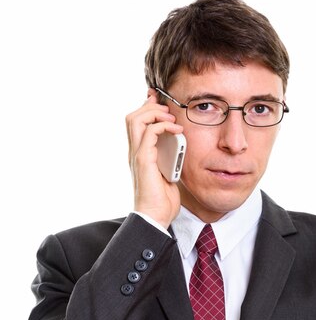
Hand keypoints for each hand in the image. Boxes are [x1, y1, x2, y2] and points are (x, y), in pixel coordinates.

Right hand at [126, 90, 183, 227]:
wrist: (155, 217)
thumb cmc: (162, 201)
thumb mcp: (168, 173)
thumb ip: (170, 158)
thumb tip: (179, 146)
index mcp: (139, 154)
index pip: (136, 123)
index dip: (147, 108)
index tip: (161, 102)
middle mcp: (134, 152)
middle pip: (132, 116)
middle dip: (150, 106)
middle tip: (168, 110)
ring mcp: (137, 155)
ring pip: (136, 119)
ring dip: (155, 113)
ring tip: (171, 118)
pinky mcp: (144, 160)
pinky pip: (150, 132)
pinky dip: (164, 126)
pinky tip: (177, 130)